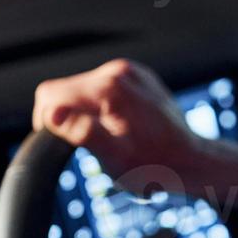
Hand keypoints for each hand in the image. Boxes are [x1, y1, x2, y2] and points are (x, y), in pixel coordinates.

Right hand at [33, 58, 237, 200]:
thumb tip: (53, 116)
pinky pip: (99, 88)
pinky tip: (116, 127)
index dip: (46, 120)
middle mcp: (117, 71)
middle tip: (84, 146)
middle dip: (65, 117)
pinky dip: (98, 107)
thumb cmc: (156, 166)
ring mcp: (128, 71)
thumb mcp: (115, 159)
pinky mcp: (134, 77)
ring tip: (104, 137)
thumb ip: (82, 133)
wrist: (191, 160)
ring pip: (80, 88)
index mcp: (109, 88)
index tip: (60, 143)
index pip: (50, 94)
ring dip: (82, 112)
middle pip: (63, 89)